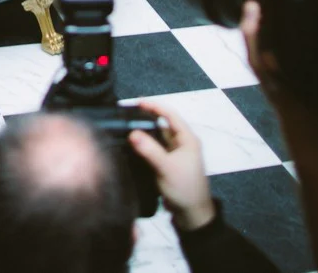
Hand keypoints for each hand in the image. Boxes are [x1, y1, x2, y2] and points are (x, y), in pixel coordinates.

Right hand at [129, 101, 214, 230]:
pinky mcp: (168, 164)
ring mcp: (175, 154)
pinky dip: (145, 145)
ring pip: (158, 138)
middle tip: (127, 114)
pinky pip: (155, 149)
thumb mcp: (166, 167)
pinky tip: (133, 146)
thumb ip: (149, 150)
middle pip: (162, 125)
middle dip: (146, 118)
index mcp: (187, 139)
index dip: (154, 106)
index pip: (170, 115)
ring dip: (145, 132)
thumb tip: (132, 133)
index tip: (137, 102)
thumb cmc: (184, 188)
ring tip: (126, 127)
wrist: (192, 214)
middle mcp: (182, 143)